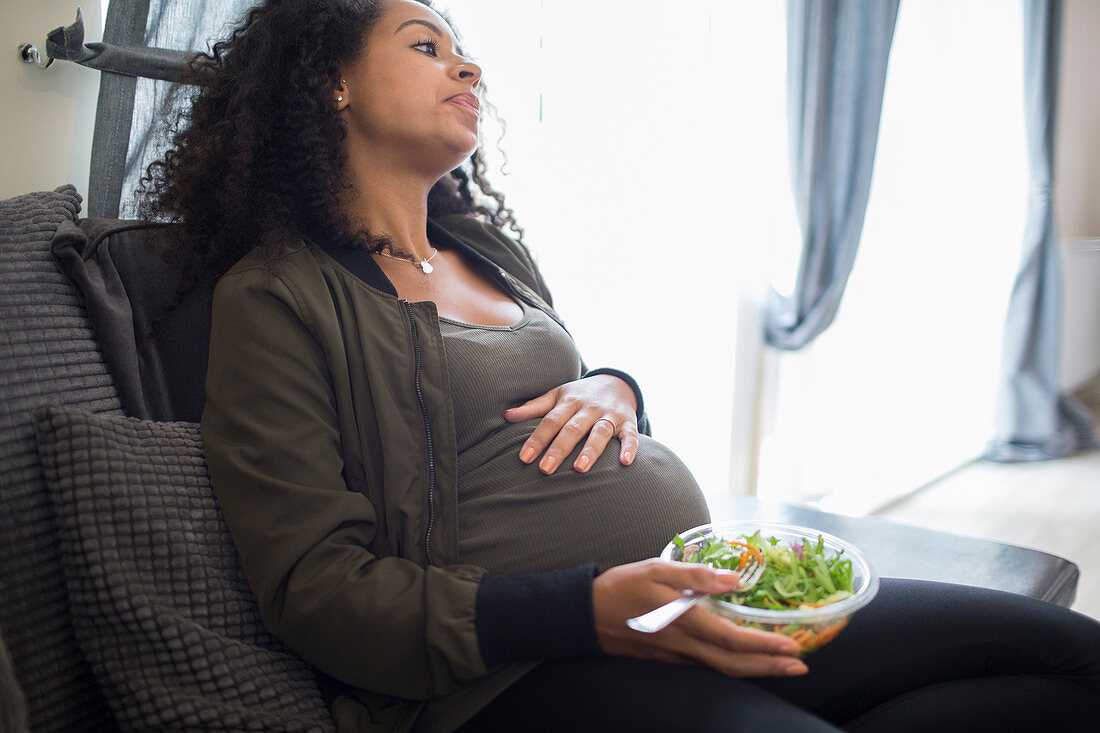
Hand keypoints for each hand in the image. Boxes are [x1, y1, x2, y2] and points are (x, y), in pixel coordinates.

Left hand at [504, 375, 638, 473]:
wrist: (616, 382)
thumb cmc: (580, 395)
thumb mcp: (557, 396)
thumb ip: (534, 407)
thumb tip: (506, 416)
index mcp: (569, 402)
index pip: (550, 421)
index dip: (537, 439)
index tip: (524, 458)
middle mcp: (589, 408)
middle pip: (572, 429)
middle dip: (559, 449)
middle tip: (545, 470)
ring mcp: (609, 415)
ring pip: (600, 432)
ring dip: (591, 450)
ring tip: (580, 468)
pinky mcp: (628, 422)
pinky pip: (631, 435)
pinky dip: (630, 448)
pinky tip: (625, 462)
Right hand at [592, 559, 808, 677]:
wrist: (584, 615)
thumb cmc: (621, 587)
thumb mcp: (656, 569)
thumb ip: (696, 575)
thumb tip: (734, 580)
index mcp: (684, 622)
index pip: (732, 639)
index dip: (765, 645)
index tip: (793, 646)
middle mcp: (684, 645)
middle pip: (734, 664)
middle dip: (770, 667)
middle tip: (801, 667)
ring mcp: (677, 656)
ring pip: (723, 670)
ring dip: (756, 671)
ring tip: (783, 667)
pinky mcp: (670, 658)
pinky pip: (708, 667)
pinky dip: (733, 667)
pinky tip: (744, 663)